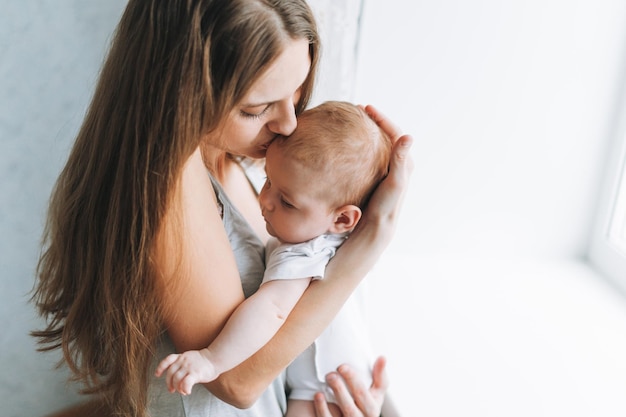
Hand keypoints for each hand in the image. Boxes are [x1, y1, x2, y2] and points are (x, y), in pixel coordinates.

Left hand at [154, 349, 218, 394]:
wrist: (216, 358)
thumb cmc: (204, 361)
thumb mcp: (190, 358)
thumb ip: (182, 364)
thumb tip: (176, 377)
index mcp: (181, 356)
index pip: (168, 360)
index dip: (160, 367)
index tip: (157, 374)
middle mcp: (183, 361)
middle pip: (170, 373)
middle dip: (169, 384)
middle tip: (172, 390)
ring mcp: (189, 366)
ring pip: (176, 379)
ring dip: (177, 388)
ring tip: (182, 391)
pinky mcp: (195, 373)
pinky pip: (185, 383)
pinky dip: (184, 389)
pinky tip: (188, 391)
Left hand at [314, 356, 388, 416]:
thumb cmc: (365, 405)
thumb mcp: (376, 393)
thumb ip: (379, 377)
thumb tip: (382, 357)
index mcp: (372, 407)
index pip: (364, 394)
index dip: (354, 380)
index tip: (342, 366)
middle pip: (353, 405)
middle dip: (342, 388)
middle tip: (331, 373)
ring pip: (345, 412)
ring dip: (336, 395)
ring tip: (328, 379)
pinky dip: (322, 409)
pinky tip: (318, 395)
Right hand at [359, 105, 412, 236]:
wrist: (378, 224)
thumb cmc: (387, 204)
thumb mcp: (395, 180)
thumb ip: (400, 158)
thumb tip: (408, 136)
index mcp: (406, 162)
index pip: (395, 132)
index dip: (381, 118)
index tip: (366, 108)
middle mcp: (399, 164)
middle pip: (387, 134)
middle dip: (373, 121)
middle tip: (358, 109)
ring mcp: (388, 169)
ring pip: (378, 143)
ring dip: (368, 131)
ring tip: (354, 121)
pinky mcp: (378, 175)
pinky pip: (371, 153)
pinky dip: (363, 143)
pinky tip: (350, 143)